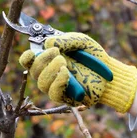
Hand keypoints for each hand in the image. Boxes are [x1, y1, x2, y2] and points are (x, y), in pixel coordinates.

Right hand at [20, 32, 136, 112]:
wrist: (110, 70)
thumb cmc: (92, 55)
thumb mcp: (80, 41)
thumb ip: (64, 40)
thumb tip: (47, 44)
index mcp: (48, 59)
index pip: (28, 61)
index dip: (26, 58)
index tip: (32, 53)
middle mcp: (49, 74)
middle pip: (33, 71)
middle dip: (42, 60)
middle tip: (58, 53)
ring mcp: (56, 86)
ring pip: (41, 83)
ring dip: (50, 71)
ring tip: (64, 62)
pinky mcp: (65, 98)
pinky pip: (53, 93)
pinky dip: (57, 82)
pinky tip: (66, 73)